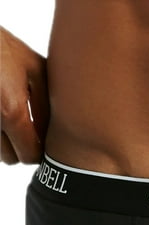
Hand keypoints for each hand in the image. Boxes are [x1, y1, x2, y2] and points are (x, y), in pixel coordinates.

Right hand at [1, 26, 49, 163]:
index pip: (29, 156)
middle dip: (22, 150)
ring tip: (14, 122)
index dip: (39, 154)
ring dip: (6, 144)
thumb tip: (51, 136)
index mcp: (12, 112)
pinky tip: (4, 115)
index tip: (44, 144)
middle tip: (31, 134)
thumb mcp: (35, 72)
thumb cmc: (5, 49)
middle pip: (10, 158)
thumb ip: (46, 107)